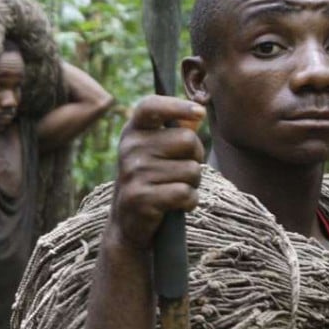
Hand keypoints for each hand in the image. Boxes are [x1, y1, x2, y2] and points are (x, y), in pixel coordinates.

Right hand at [109, 96, 205, 250]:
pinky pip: (186, 194)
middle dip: (195, 157)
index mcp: (132, 132)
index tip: (200, 113)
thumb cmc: (152, 180)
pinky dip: (188, 202)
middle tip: (179, 171)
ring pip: (191, 170)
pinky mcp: (141, 198)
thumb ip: (177, 131)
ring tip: (171, 189)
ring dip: (192, 184)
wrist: (129, 222)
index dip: (177, 105)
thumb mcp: (157, 151)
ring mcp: (133, 173)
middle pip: (187, 139)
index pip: (150, 106)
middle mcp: (129, 148)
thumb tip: (199, 114)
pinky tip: (173, 205)